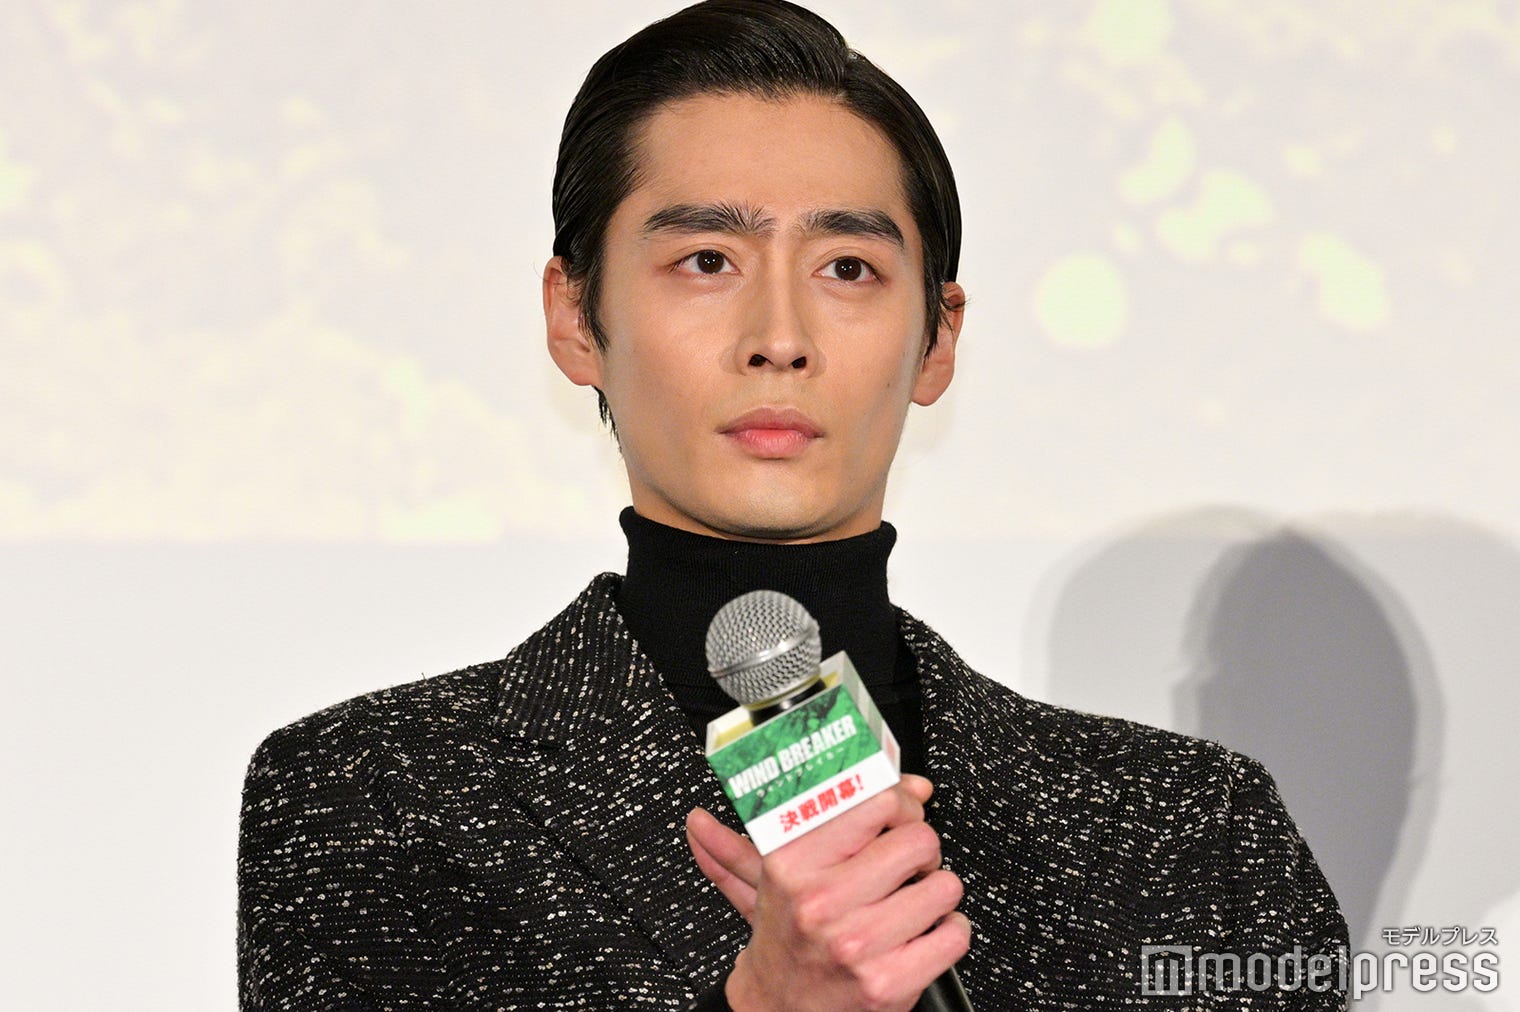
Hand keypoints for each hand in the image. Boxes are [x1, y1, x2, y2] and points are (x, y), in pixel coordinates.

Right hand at [686, 775, 969, 1011]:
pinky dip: (948, 933)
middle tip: (904, 864)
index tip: (899, 813)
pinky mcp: (889, 983)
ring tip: (907, 902)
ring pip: (944, 886)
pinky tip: (920, 935)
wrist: (778, 1010)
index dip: (900, 803)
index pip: (877, 800)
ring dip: (935, 893)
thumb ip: (831, 812)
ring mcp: (857, 944)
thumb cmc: (786, 934)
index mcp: (792, 861)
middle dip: (920, 850)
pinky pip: (955, 935)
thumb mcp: (783, 866)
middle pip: (919, 839)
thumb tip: (908, 783)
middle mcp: (822, 901)